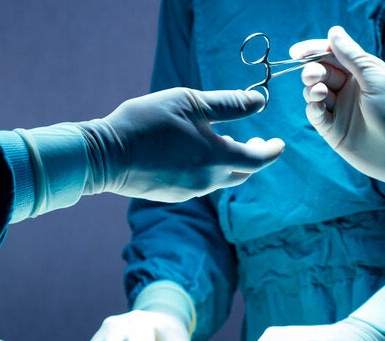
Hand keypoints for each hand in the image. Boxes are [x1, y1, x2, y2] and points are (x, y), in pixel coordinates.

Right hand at [81, 87, 284, 201]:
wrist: (106, 155)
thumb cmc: (147, 122)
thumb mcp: (190, 102)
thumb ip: (229, 104)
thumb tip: (261, 102)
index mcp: (217, 157)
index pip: (258, 160)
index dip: (271, 150)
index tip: (278, 142)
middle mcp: (208, 180)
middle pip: (242, 173)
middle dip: (252, 157)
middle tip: (254, 140)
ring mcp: (189, 191)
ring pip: (220, 179)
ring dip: (227, 162)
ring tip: (220, 141)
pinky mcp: (173, 195)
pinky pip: (199, 183)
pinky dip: (206, 169)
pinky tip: (192, 154)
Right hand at [292, 26, 384, 226]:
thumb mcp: (376, 78)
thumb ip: (352, 57)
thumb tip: (333, 32)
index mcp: (361, 72)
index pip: (332, 55)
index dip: (313, 51)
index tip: (297, 52)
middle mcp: (347, 89)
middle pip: (320, 73)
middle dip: (311, 71)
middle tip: (314, 76)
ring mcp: (339, 110)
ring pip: (313, 92)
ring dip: (311, 89)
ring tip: (320, 93)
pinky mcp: (332, 130)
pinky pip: (314, 114)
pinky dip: (312, 108)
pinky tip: (318, 106)